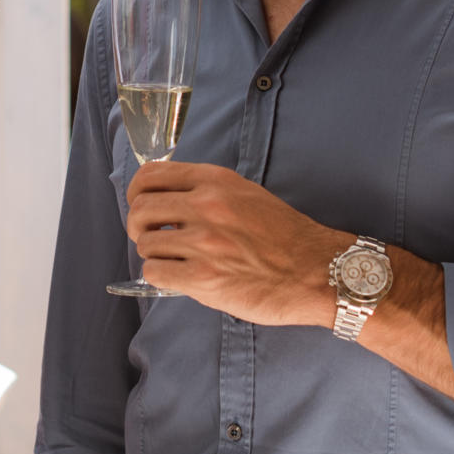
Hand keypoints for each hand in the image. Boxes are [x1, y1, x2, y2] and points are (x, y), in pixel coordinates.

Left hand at [124, 160, 339, 326]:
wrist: (317, 272)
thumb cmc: (284, 236)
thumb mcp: (245, 195)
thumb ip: (205, 192)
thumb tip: (165, 201)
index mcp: (215, 182)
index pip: (150, 175)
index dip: (137, 192)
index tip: (141, 204)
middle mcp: (206, 207)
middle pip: (140, 210)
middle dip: (139, 227)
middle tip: (152, 238)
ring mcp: (204, 243)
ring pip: (146, 244)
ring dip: (155, 255)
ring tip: (176, 260)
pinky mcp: (204, 278)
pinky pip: (154, 273)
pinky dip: (161, 277)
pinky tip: (180, 277)